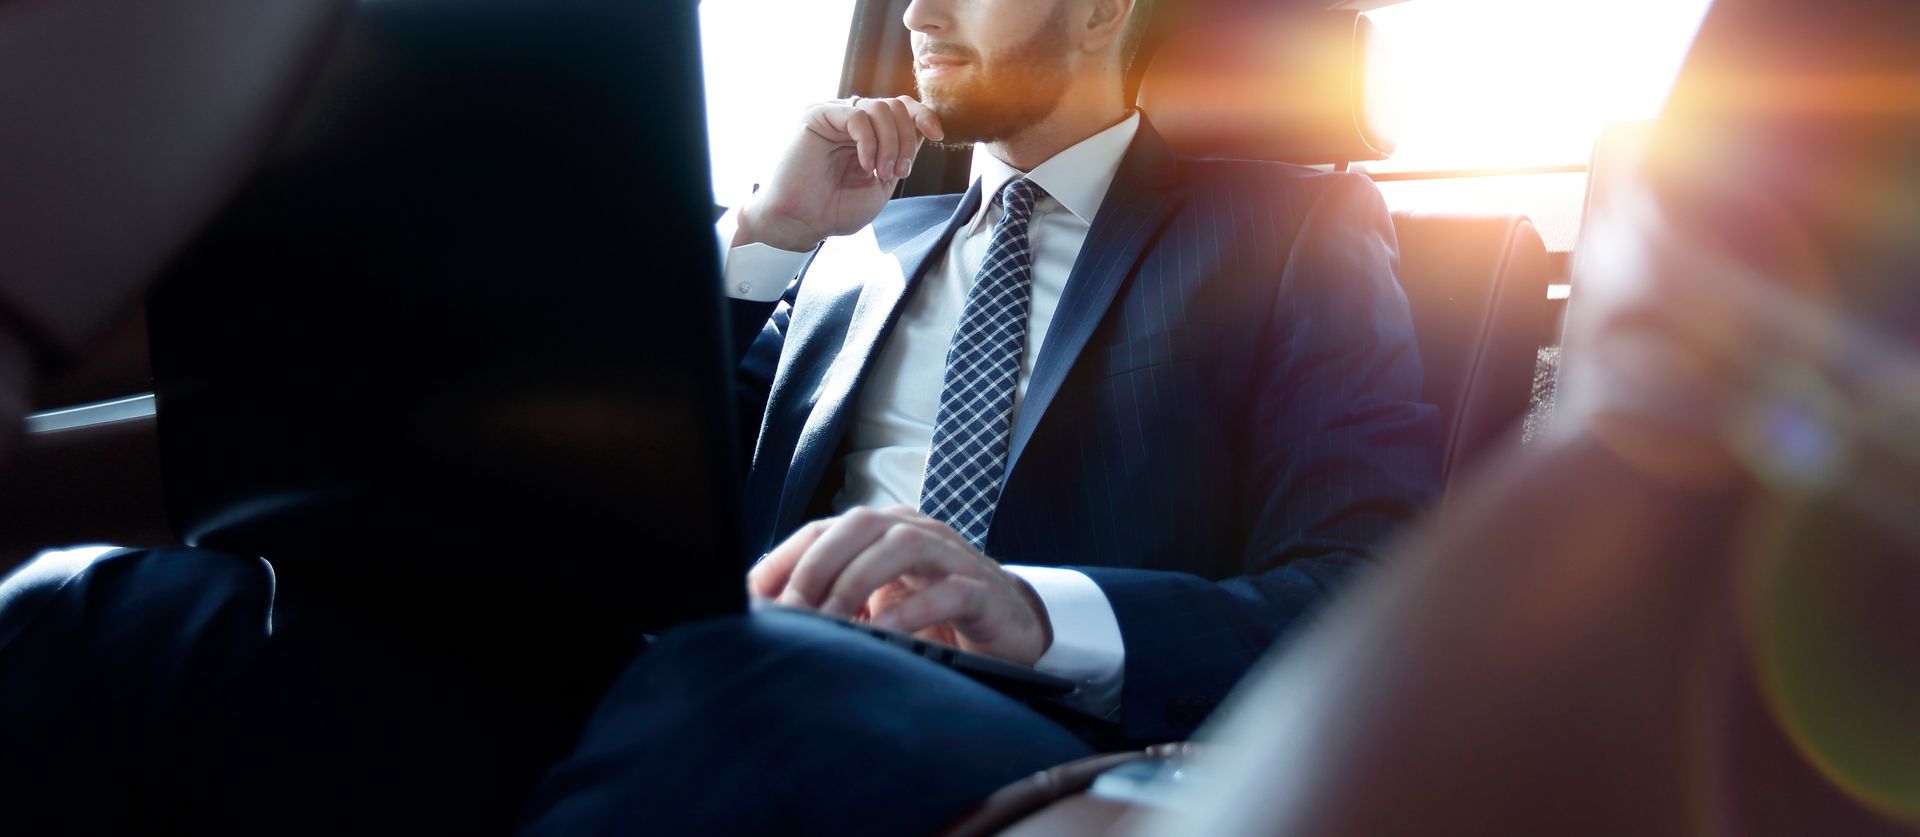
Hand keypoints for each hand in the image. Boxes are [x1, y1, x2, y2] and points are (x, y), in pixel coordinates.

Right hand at [734, 97, 944, 252]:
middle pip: (896, 107)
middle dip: (906, 141)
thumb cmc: (836, 208)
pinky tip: (865, 165)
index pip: (903, 108)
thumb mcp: (883, 182)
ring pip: (880, 108)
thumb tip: (924, 127)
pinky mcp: (818, 116)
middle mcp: (853, 119)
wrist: (802, 223)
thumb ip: (902, 154)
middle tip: (897, 173)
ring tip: (880, 173)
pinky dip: (869, 142)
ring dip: (890, 144)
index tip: (937, 135)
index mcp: (869, 132)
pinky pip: (857, 116)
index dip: (924, 116)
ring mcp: (835, 115)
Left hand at [747, 505, 1052, 665]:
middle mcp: (915, 532)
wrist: (1008, 628)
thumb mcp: (874, 605)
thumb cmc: (933, 614)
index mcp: (883, 531)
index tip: (753, 597)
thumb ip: (830, 602)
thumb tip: (766, 616)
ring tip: (833, 623)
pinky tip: (886, 634)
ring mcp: (952, 557)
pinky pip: (948, 590)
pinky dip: (913, 610)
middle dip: (816, 568)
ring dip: (857, 583)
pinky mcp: (984, 591)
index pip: (823, 530)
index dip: (784, 558)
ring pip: (900, 546)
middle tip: (791, 614)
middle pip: (858, 526)